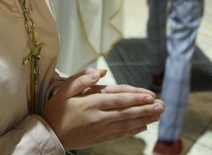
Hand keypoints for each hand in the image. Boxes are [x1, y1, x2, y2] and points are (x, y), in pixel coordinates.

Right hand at [42, 69, 163, 149]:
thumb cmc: (56, 109)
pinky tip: (143, 126)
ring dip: (144, 119)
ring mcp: (100, 129)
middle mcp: (98, 116)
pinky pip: (120, 134)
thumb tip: (99, 72)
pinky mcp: (100, 138)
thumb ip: (81, 79)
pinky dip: (133, 130)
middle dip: (145, 108)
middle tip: (162, 105)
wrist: (49, 134)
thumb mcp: (63, 90)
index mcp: (90, 102)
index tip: (150, 95)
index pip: (118, 98)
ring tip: (158, 115)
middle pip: (126, 111)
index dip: (135, 97)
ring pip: (126, 123)